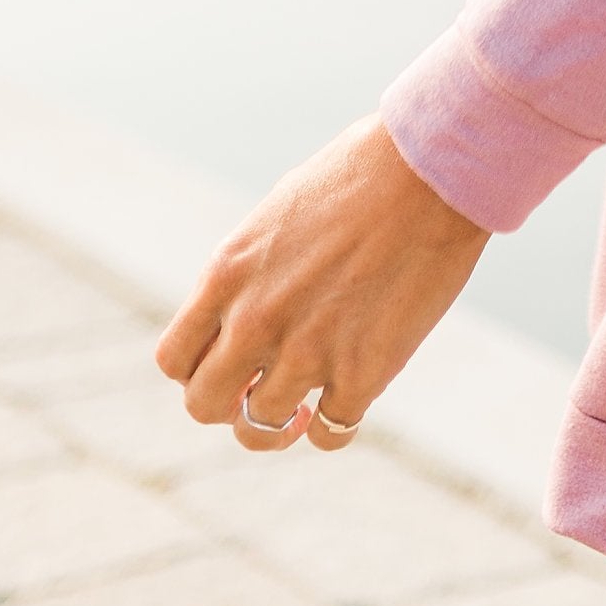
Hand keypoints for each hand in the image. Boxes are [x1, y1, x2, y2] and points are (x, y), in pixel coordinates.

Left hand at [156, 116, 488, 453]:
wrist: (431, 171)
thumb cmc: (364, 172)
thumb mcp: (282, 213)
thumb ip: (254, 269)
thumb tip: (250, 306)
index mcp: (228, 274)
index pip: (174, 358)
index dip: (199, 370)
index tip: (230, 364)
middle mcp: (254, 320)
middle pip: (204, 405)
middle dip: (229, 406)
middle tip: (260, 391)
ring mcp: (306, 352)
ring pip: (259, 430)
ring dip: (279, 425)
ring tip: (304, 409)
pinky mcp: (362, 373)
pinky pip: (330, 434)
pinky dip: (334, 427)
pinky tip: (347, 401)